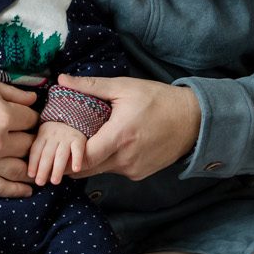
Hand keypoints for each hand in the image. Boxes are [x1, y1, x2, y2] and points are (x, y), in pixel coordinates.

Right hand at [0, 70, 38, 196]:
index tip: (26, 116)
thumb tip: (34, 100)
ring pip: (19, 168)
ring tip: (34, 164)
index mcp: (2, 115)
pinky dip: (15, 191)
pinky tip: (27, 190)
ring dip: (29, 165)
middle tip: (26, 136)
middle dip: (30, 138)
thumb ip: (12, 92)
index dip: (31, 116)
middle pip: (28, 144)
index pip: (31, 120)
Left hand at [27, 121, 86, 186]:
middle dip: (43, 169)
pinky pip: (78, 150)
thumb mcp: (46, 136)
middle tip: (40, 182)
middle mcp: (54, 135)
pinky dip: (77, 160)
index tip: (30, 175)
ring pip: (61, 155)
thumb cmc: (56, 134)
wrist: (75, 118)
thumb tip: (33, 173)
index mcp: (43, 134)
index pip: (36, 150)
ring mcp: (67, 136)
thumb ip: (41, 150)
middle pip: (47, 154)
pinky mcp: (79, 139)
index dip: (32, 163)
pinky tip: (76, 170)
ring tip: (54, 181)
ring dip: (57, 169)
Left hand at [53, 74, 201, 179]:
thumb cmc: (159, 100)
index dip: (67, 152)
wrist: (194, 120)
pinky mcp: (139, 174)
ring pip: (100, 171)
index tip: (60, 140)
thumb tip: (61, 80)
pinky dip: (106, 161)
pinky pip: (114, 171)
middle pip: (87, 169)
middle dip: (72, 159)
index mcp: (120, 136)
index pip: (83, 157)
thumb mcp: (124, 87)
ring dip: (89, 160)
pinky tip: (107, 146)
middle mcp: (126, 158)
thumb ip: (90, 86)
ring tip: (84, 141)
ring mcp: (133, 169)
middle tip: (63, 143)